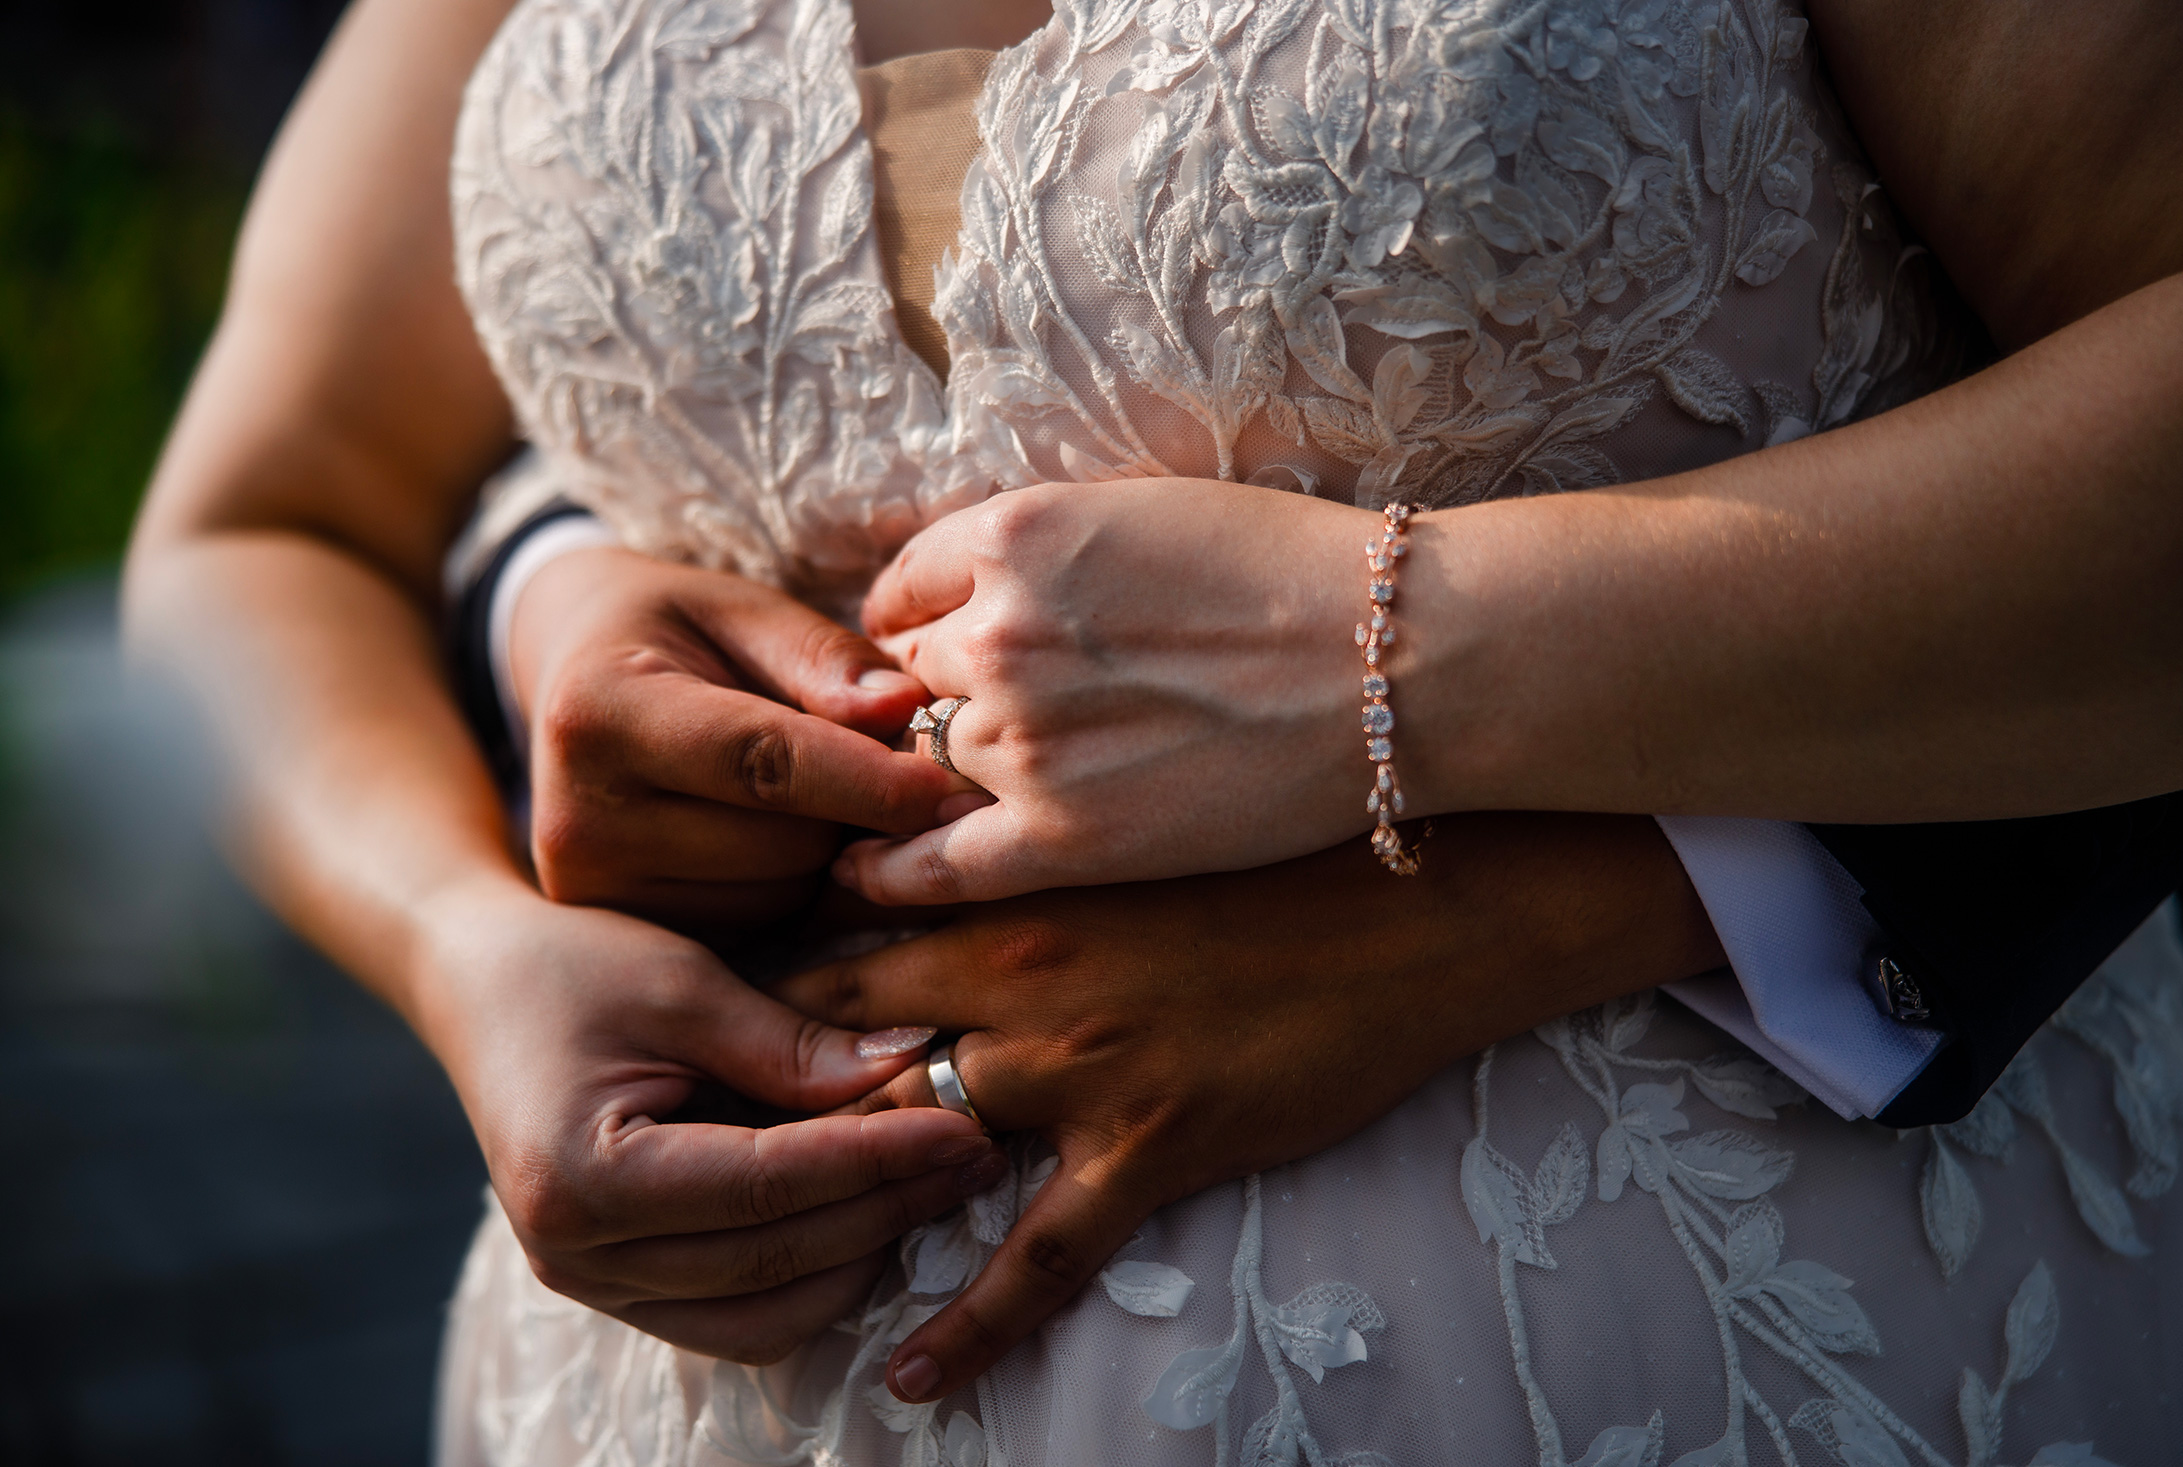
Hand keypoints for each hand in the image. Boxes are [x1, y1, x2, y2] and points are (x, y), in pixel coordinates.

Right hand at [423, 882, 1011, 1362]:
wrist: (483, 988)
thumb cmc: (574, 965)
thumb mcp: (684, 980)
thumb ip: (793, 1043)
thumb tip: (915, 1069)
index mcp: (581, 1175)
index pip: (766, 1187)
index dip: (876, 1158)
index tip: (966, 1124)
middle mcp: (578, 1254)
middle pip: (775, 1259)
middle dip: (890, 1205)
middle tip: (980, 1150)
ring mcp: (594, 1285)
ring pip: (769, 1312)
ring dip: (863, 1252)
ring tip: (936, 1178)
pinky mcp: (623, 1289)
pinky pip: (743, 1316)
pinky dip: (816, 1275)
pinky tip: (871, 1207)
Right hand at [509, 548, 982, 927]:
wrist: (570, 677)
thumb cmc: (672, 630)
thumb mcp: (740, 608)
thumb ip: (823, 657)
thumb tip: (905, 709)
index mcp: (600, 712)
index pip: (762, 762)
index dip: (868, 779)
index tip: (951, 787)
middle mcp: (577, 815)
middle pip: (782, 843)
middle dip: (852, 809)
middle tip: (879, 763)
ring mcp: (591, 888)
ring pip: (782, 895)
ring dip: (828, 851)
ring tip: (809, 790)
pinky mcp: (620, 930)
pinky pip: (761, 927)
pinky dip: (795, 886)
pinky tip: (780, 834)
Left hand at [779, 812, 1724, 1399]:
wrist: (1416, 900)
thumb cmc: (1274, 841)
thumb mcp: (1124, 815)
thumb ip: (1019, 830)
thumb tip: (937, 831)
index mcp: (1007, 879)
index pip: (836, 925)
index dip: (759, 972)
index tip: (701, 1010)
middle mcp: (1018, 971)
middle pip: (841, 1036)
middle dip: (763, 1085)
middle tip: (695, 1138)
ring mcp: (1079, 1066)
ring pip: (913, 1141)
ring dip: (840, 1193)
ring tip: (767, 1251)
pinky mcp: (1151, 1148)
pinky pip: (1038, 1259)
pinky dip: (968, 1326)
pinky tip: (908, 1377)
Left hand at [836, 480, 1383, 903]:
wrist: (1400, 664)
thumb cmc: (1294, 575)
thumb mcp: (1141, 511)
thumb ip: (1035, 549)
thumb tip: (953, 593)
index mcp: (1013, 535)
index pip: (902, 592)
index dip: (919, 628)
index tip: (941, 655)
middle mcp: (996, 633)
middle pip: (908, 680)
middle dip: (941, 698)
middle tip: (1009, 720)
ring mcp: (1023, 742)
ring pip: (924, 762)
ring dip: (948, 771)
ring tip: (1008, 782)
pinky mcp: (1064, 840)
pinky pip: (931, 865)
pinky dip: (888, 874)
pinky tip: (862, 880)